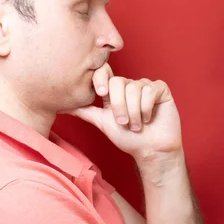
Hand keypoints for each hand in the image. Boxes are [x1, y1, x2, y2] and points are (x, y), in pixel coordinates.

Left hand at [64, 63, 182, 165]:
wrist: (151, 151)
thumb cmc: (128, 139)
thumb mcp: (102, 122)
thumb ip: (85, 111)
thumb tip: (62, 106)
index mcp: (115, 90)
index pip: (104, 72)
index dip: (101, 79)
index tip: (101, 94)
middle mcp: (129, 85)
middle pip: (118, 82)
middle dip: (119, 106)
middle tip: (124, 123)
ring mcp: (145, 86)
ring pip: (134, 88)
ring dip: (134, 112)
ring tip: (137, 125)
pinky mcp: (160, 89)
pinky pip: (150, 90)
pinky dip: (147, 108)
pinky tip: (149, 118)